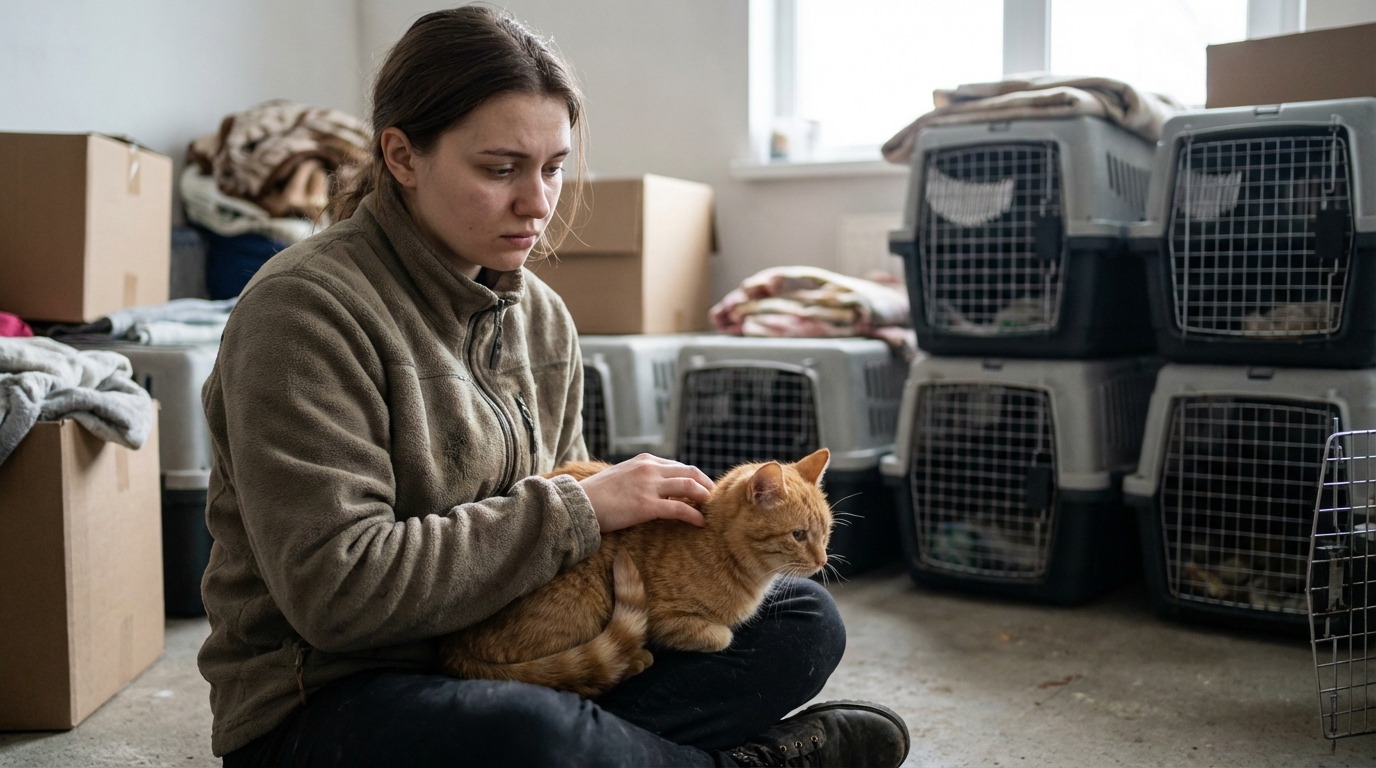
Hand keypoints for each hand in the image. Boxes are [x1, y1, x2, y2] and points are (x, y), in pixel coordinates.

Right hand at [578, 454, 713, 532]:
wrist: (579, 504)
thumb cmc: (597, 494)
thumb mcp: (622, 476)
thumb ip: (641, 478)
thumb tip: (657, 489)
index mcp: (645, 460)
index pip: (679, 466)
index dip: (694, 478)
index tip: (702, 489)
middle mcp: (650, 469)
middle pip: (690, 473)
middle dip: (706, 485)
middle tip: (713, 498)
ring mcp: (649, 486)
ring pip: (689, 487)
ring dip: (704, 498)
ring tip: (711, 509)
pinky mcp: (647, 505)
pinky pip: (679, 509)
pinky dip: (694, 515)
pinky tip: (700, 523)